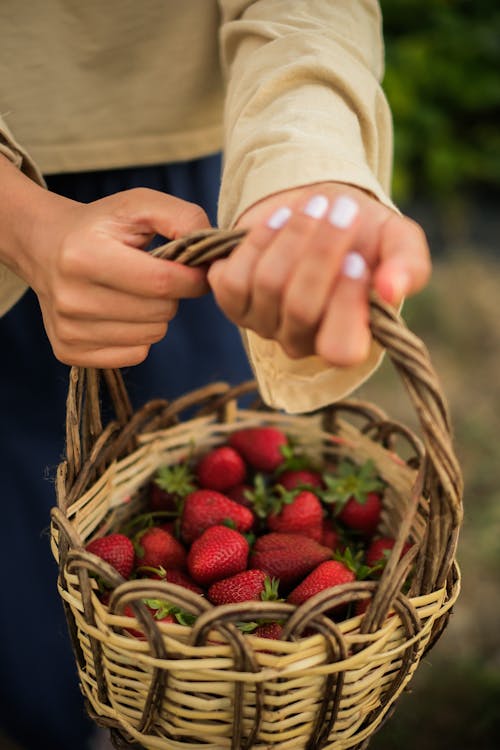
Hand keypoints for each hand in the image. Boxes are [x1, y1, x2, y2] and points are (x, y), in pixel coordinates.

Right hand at [6, 177, 209, 367]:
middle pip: (160, 313)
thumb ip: (183, 217)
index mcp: (85, 256)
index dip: (193, 278)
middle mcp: (71, 298)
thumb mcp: (139, 205)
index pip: (163, 282)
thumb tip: (211, 251)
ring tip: (134, 291)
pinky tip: (120, 312)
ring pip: (151, 336)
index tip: (197, 269)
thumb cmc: (101, 226)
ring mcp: (68, 329)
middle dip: (172, 295)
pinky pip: (135, 355)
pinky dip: (138, 336)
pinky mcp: (69, 351)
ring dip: (155, 315)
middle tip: (154, 275)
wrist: (44, 246)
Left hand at [207, 183, 430, 365]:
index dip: (345, 307)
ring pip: (268, 286)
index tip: (356, 260)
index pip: (341, 349)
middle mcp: (302, 341)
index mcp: (349, 340)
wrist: (322, 209)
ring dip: (293, 236)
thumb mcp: (399, 244)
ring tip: (314, 205)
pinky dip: (258, 240)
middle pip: (301, 308)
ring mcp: (264, 324)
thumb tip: (391, 289)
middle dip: (321, 251)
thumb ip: (408, 266)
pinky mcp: (232, 302)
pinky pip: (233, 278)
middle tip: (341, 209)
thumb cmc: (367, 234)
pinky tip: (279, 219)